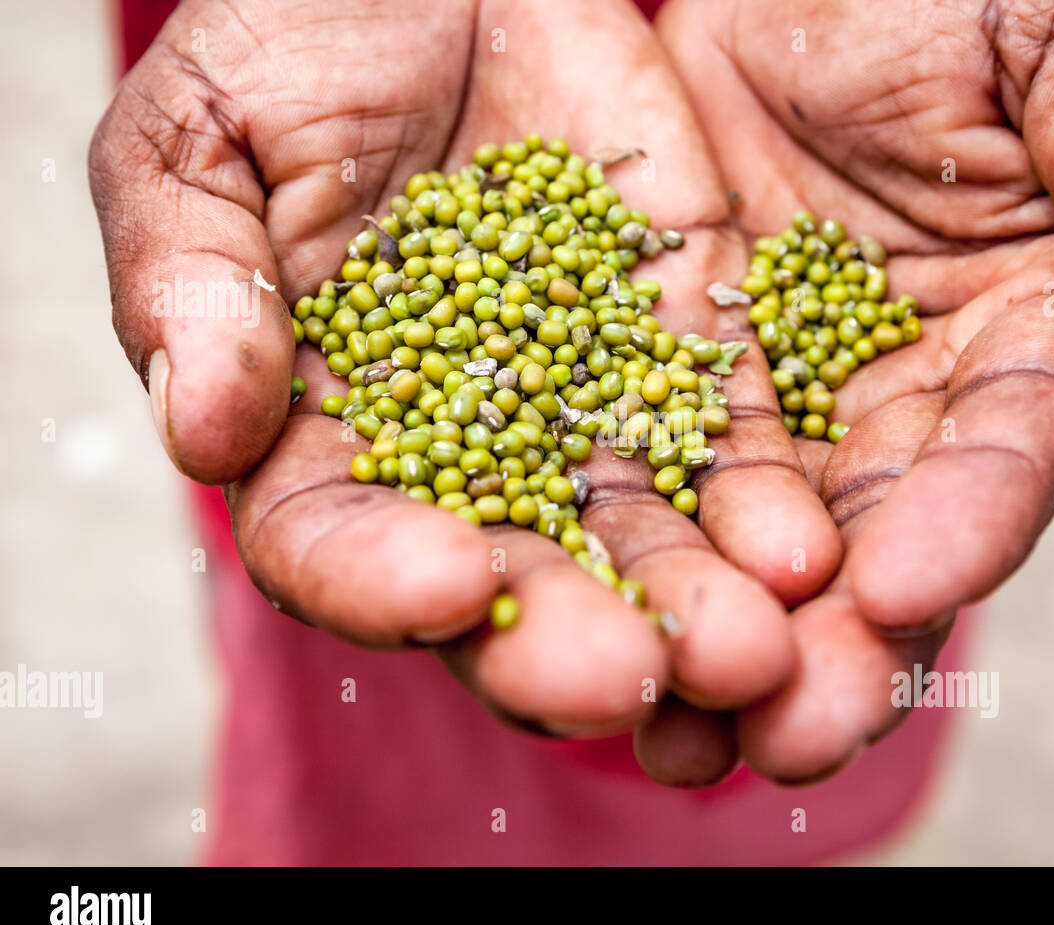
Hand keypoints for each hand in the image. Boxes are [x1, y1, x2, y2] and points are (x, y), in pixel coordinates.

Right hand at [89, 0, 842, 736]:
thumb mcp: (206, 134)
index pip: (336, 544)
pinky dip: (767, 506)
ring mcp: (585, 410)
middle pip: (508, 579)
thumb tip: (200, 430)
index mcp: (323, 427)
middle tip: (630, 674)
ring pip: (636, 539)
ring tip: (751, 652)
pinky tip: (806, 555)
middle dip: (566, 637)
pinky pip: (730, 445)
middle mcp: (463, 450)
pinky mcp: (684, 353)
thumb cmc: (302, 35)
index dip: (381, 579)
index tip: (449, 582)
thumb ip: (189, 278)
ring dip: (691, 605)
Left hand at [645, 0, 1053, 780]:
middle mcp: (915, 397)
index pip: (1016, 444)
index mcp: (1031, 333)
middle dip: (845, 644)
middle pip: (891, 539)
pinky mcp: (685, 381)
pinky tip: (601, 637)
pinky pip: (659, 480)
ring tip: (683, 737)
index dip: (971, 518)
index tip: (904, 583)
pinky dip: (638, 561)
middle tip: (791, 736)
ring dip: (730, 644)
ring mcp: (797, 402)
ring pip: (769, 545)